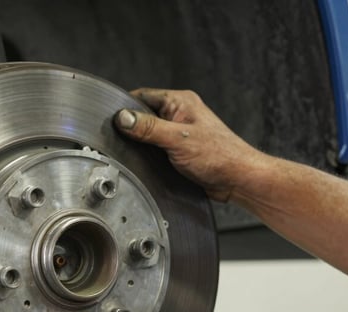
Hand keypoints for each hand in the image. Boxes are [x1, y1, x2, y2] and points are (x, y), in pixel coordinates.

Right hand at [115, 88, 260, 201]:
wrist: (237, 179)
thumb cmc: (219, 156)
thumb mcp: (177, 140)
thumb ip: (148, 128)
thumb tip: (122, 117)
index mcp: (180, 102)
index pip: (142, 96)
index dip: (124, 107)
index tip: (110, 120)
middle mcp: (180, 113)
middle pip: (143, 115)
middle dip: (132, 127)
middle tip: (121, 139)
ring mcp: (180, 131)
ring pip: (149, 133)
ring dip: (141, 143)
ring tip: (137, 151)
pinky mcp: (180, 149)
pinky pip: (157, 146)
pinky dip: (149, 153)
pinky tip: (148, 161)